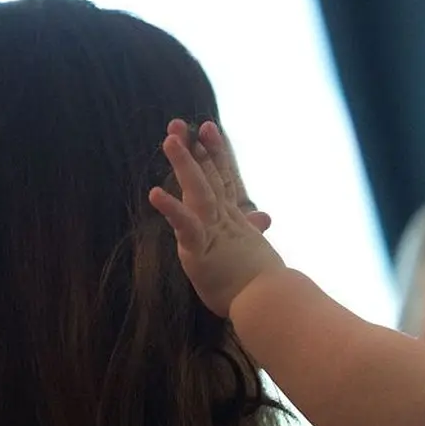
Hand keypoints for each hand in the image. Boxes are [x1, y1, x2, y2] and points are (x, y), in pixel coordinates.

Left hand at [149, 120, 282, 317]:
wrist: (270, 302)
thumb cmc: (261, 283)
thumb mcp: (253, 252)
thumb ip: (253, 231)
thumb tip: (263, 218)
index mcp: (232, 221)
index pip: (222, 180)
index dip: (214, 153)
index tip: (206, 129)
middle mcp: (223, 220)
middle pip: (208, 177)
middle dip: (194, 149)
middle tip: (179, 123)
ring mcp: (213, 232)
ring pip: (198, 191)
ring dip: (184, 165)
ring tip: (169, 140)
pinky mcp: (201, 250)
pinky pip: (185, 225)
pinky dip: (170, 209)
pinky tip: (154, 194)